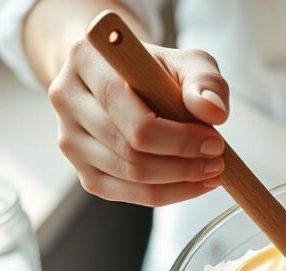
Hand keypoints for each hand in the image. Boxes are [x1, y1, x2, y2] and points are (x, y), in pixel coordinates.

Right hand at [48, 39, 228, 205]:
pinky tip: (192, 184)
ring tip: (211, 172)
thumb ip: (205, 81)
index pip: (132, 114)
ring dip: (179, 181)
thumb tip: (212, 112)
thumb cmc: (156, 70)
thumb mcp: (187, 62)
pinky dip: (166, 194)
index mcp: (87, 60)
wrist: (123, 80)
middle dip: (183, 163)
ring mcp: (69, 138)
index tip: (215, 141)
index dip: (178, 138)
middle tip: (218, 161)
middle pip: (130, 150)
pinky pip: (125, 194)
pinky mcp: (81, 170)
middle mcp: (67, 98)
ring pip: (129, 176)